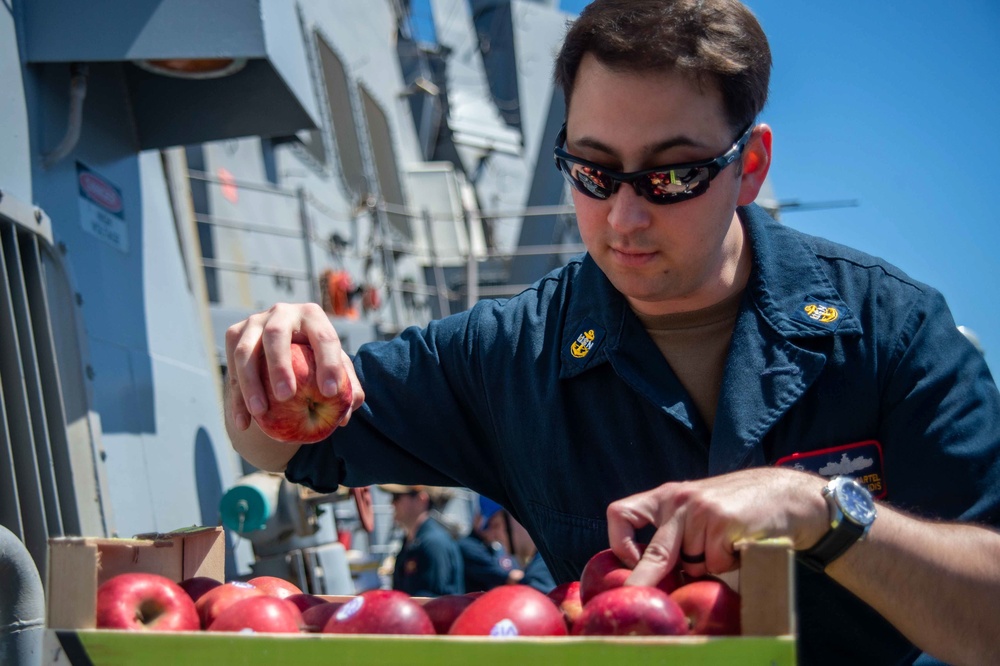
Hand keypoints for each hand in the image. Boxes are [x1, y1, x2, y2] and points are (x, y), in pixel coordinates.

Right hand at [224, 302, 364, 433]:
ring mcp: (254, 322)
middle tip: (286, 396)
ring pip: (246, 352)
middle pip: (276, 335)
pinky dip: (236, 398)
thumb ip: (349, 386)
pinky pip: (231, 368)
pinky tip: (243, 423)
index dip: (329, 363)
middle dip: (279, 365)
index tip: (331, 393)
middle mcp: (282, 313)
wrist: (283, 355)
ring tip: (260, 413)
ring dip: (250, 383)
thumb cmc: (317, 364)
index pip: (324, 337)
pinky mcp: (234, 335)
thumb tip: (352, 405)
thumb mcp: (336, 371)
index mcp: (313, 316)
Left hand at [606, 467, 828, 585]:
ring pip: (692, 564)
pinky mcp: (724, 523)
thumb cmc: (736, 508)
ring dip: (707, 566)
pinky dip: (728, 564)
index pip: (621, 513)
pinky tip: (739, 545)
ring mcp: (701, 511)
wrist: (785, 494)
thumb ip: (673, 534)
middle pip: (655, 553)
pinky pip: (717, 564)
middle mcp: (678, 500)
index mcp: (665, 497)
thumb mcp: (696, 510)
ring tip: (725, 546)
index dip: (619, 543)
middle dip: (645, 580)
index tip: (632, 562)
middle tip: (636, 597)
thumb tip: (651, 577)